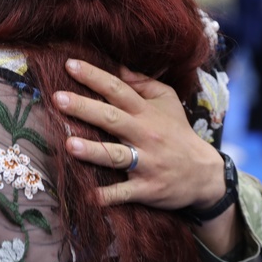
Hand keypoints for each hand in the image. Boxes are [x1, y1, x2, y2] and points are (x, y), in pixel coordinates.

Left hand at [53, 60, 225, 210]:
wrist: (204, 174)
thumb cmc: (178, 132)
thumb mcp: (168, 100)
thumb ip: (143, 83)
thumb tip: (117, 67)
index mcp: (146, 112)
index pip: (117, 89)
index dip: (94, 76)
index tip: (70, 65)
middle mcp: (144, 134)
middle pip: (111, 118)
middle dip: (84, 108)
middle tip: (58, 99)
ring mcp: (146, 163)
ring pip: (117, 155)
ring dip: (93, 151)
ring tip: (70, 145)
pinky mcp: (147, 188)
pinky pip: (125, 192)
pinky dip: (108, 196)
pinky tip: (89, 196)